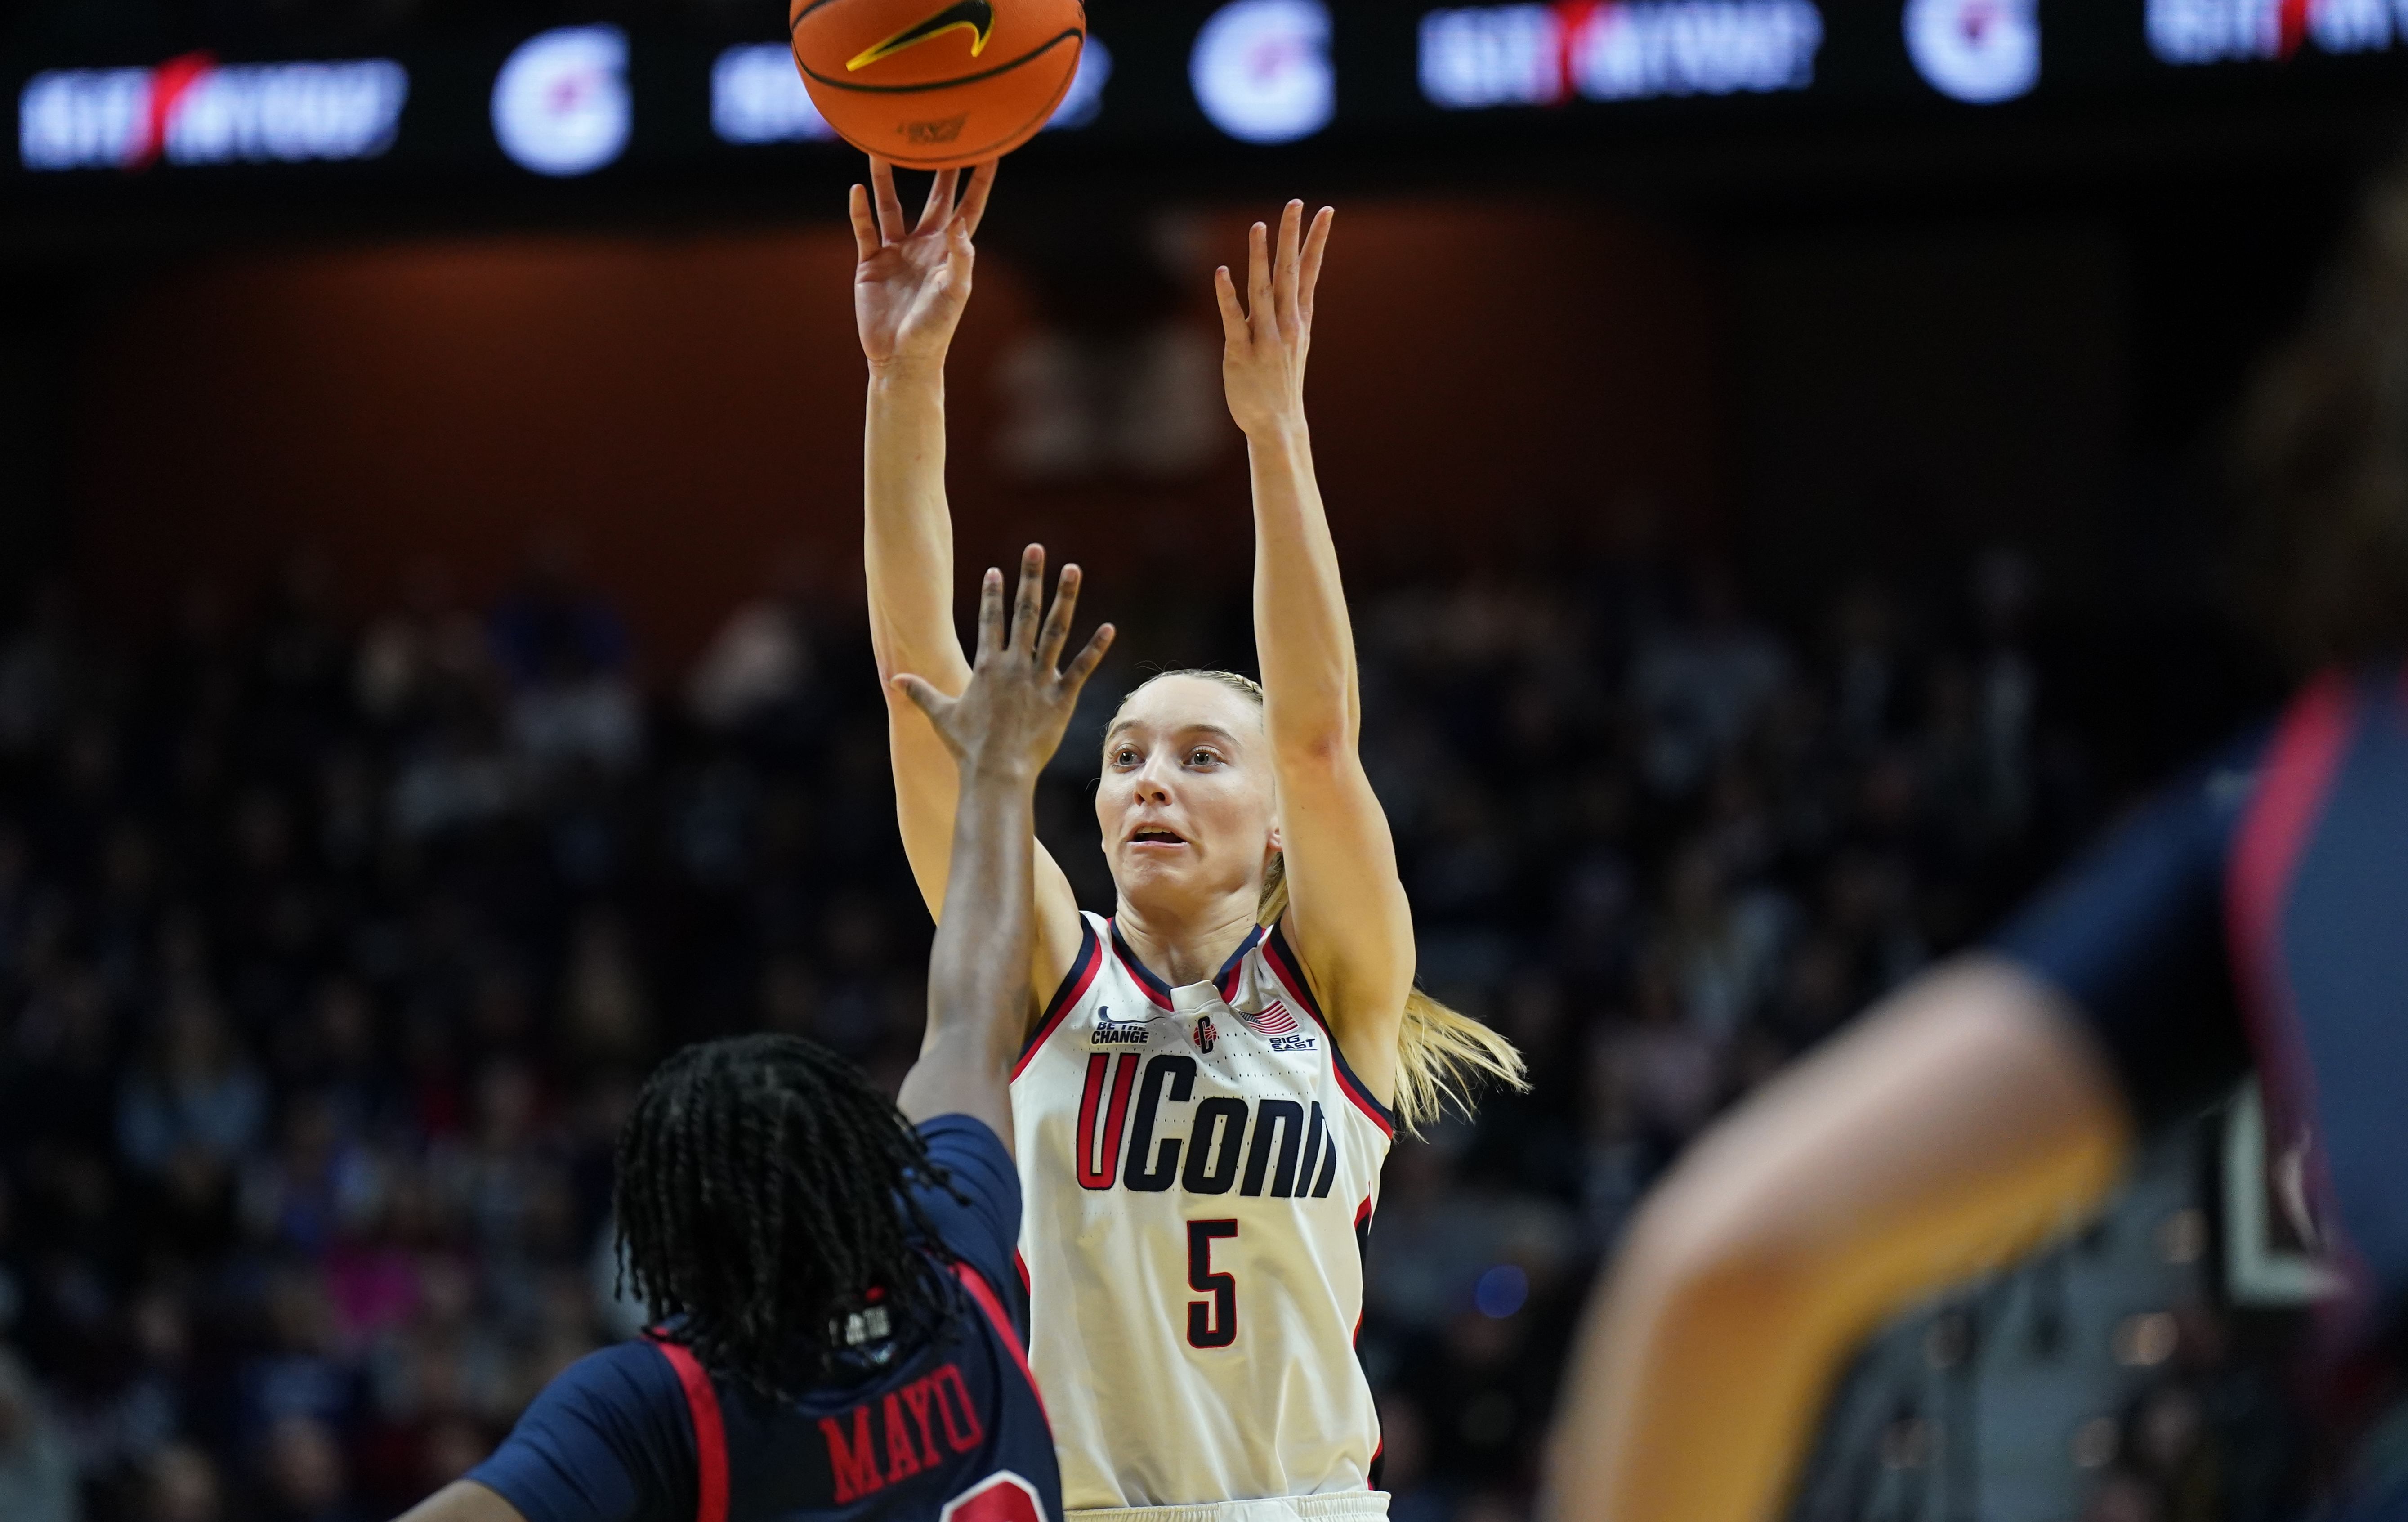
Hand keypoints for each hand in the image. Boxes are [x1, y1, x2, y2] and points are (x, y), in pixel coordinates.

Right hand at [851, 157, 997, 374]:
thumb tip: (960, 224)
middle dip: (938, 165)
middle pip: (934, 195)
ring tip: (881, 147)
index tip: (990, 148)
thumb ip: (960, 258)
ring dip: (886, 177)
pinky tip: (856, 189)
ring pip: (891, 204)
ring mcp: (897, 250)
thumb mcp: (953, 293)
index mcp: (950, 249)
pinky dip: (859, 210)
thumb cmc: (935, 329)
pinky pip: (864, 229)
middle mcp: (925, 244)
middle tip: (938, 131)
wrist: (901, 357)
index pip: (969, 206)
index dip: (980, 179)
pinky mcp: (871, 261)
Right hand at [892, 546, 1113, 778]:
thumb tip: (894, 679)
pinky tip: (1108, 628)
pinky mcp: (1061, 698)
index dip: (993, 593)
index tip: (998, 570)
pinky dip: (1095, 649)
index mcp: (987, 665)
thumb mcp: (940, 715)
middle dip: (1029, 578)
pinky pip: (1081, 668)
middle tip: (1036, 548)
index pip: (990, 620)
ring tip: (1072, 569)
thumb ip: (920, 692)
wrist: (996, 773)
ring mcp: (1040, 679)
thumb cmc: (967, 747)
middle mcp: (1015, 665)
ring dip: (1065, 598)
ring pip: (1055, 630)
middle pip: (1024, 612)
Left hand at [1214, 199, 1332, 436]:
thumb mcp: (1296, 342)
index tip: (1325, 211)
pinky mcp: (1240, 353)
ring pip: (1262, 291)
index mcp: (1299, 319)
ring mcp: (1264, 339)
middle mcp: (1286, 325)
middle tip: (1295, 203)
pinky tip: (1222, 271)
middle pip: (1290, 273)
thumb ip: (1294, 310)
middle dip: (1292, 237)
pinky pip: (1233, 319)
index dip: (1317, 240)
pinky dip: (1227, 295)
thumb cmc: (1282, 381)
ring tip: (1258, 226)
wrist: (1277, 423)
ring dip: (1260, 258)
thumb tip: (1297, 282)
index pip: (1310, 271)